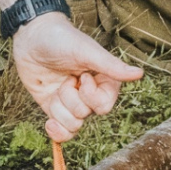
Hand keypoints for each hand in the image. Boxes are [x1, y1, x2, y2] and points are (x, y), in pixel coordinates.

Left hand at [12, 14, 141, 142]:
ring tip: (56, 87)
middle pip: (86, 115)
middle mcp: (89, 94)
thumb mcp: (87, 51)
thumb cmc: (62, 39)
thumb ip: (111, 66)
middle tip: (66, 77)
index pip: (104, 106)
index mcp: (103, 80)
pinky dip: (56, 132)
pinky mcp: (53, 107)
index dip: (90, 96)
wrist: (31, 36)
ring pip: (72, 125)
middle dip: (71, 98)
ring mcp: (70, 102)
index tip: (82, 76)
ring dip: (60, 108)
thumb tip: (139, 74)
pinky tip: (50, 124)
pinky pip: (60, 131)